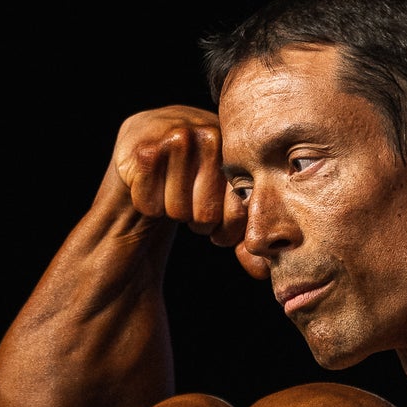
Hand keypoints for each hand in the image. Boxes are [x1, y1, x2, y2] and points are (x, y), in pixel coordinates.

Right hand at [112, 106, 244, 247]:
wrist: (147, 144)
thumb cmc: (194, 180)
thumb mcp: (226, 204)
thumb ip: (246, 235)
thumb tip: (262, 271)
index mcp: (239, 150)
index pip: (238, 215)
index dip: (224, 232)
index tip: (217, 224)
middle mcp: (211, 135)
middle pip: (205, 217)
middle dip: (196, 221)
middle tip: (190, 202)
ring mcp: (176, 136)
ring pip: (177, 211)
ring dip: (171, 210)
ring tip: (170, 188)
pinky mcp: (144, 149)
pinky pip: (149, 205)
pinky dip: (147, 204)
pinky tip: (150, 183)